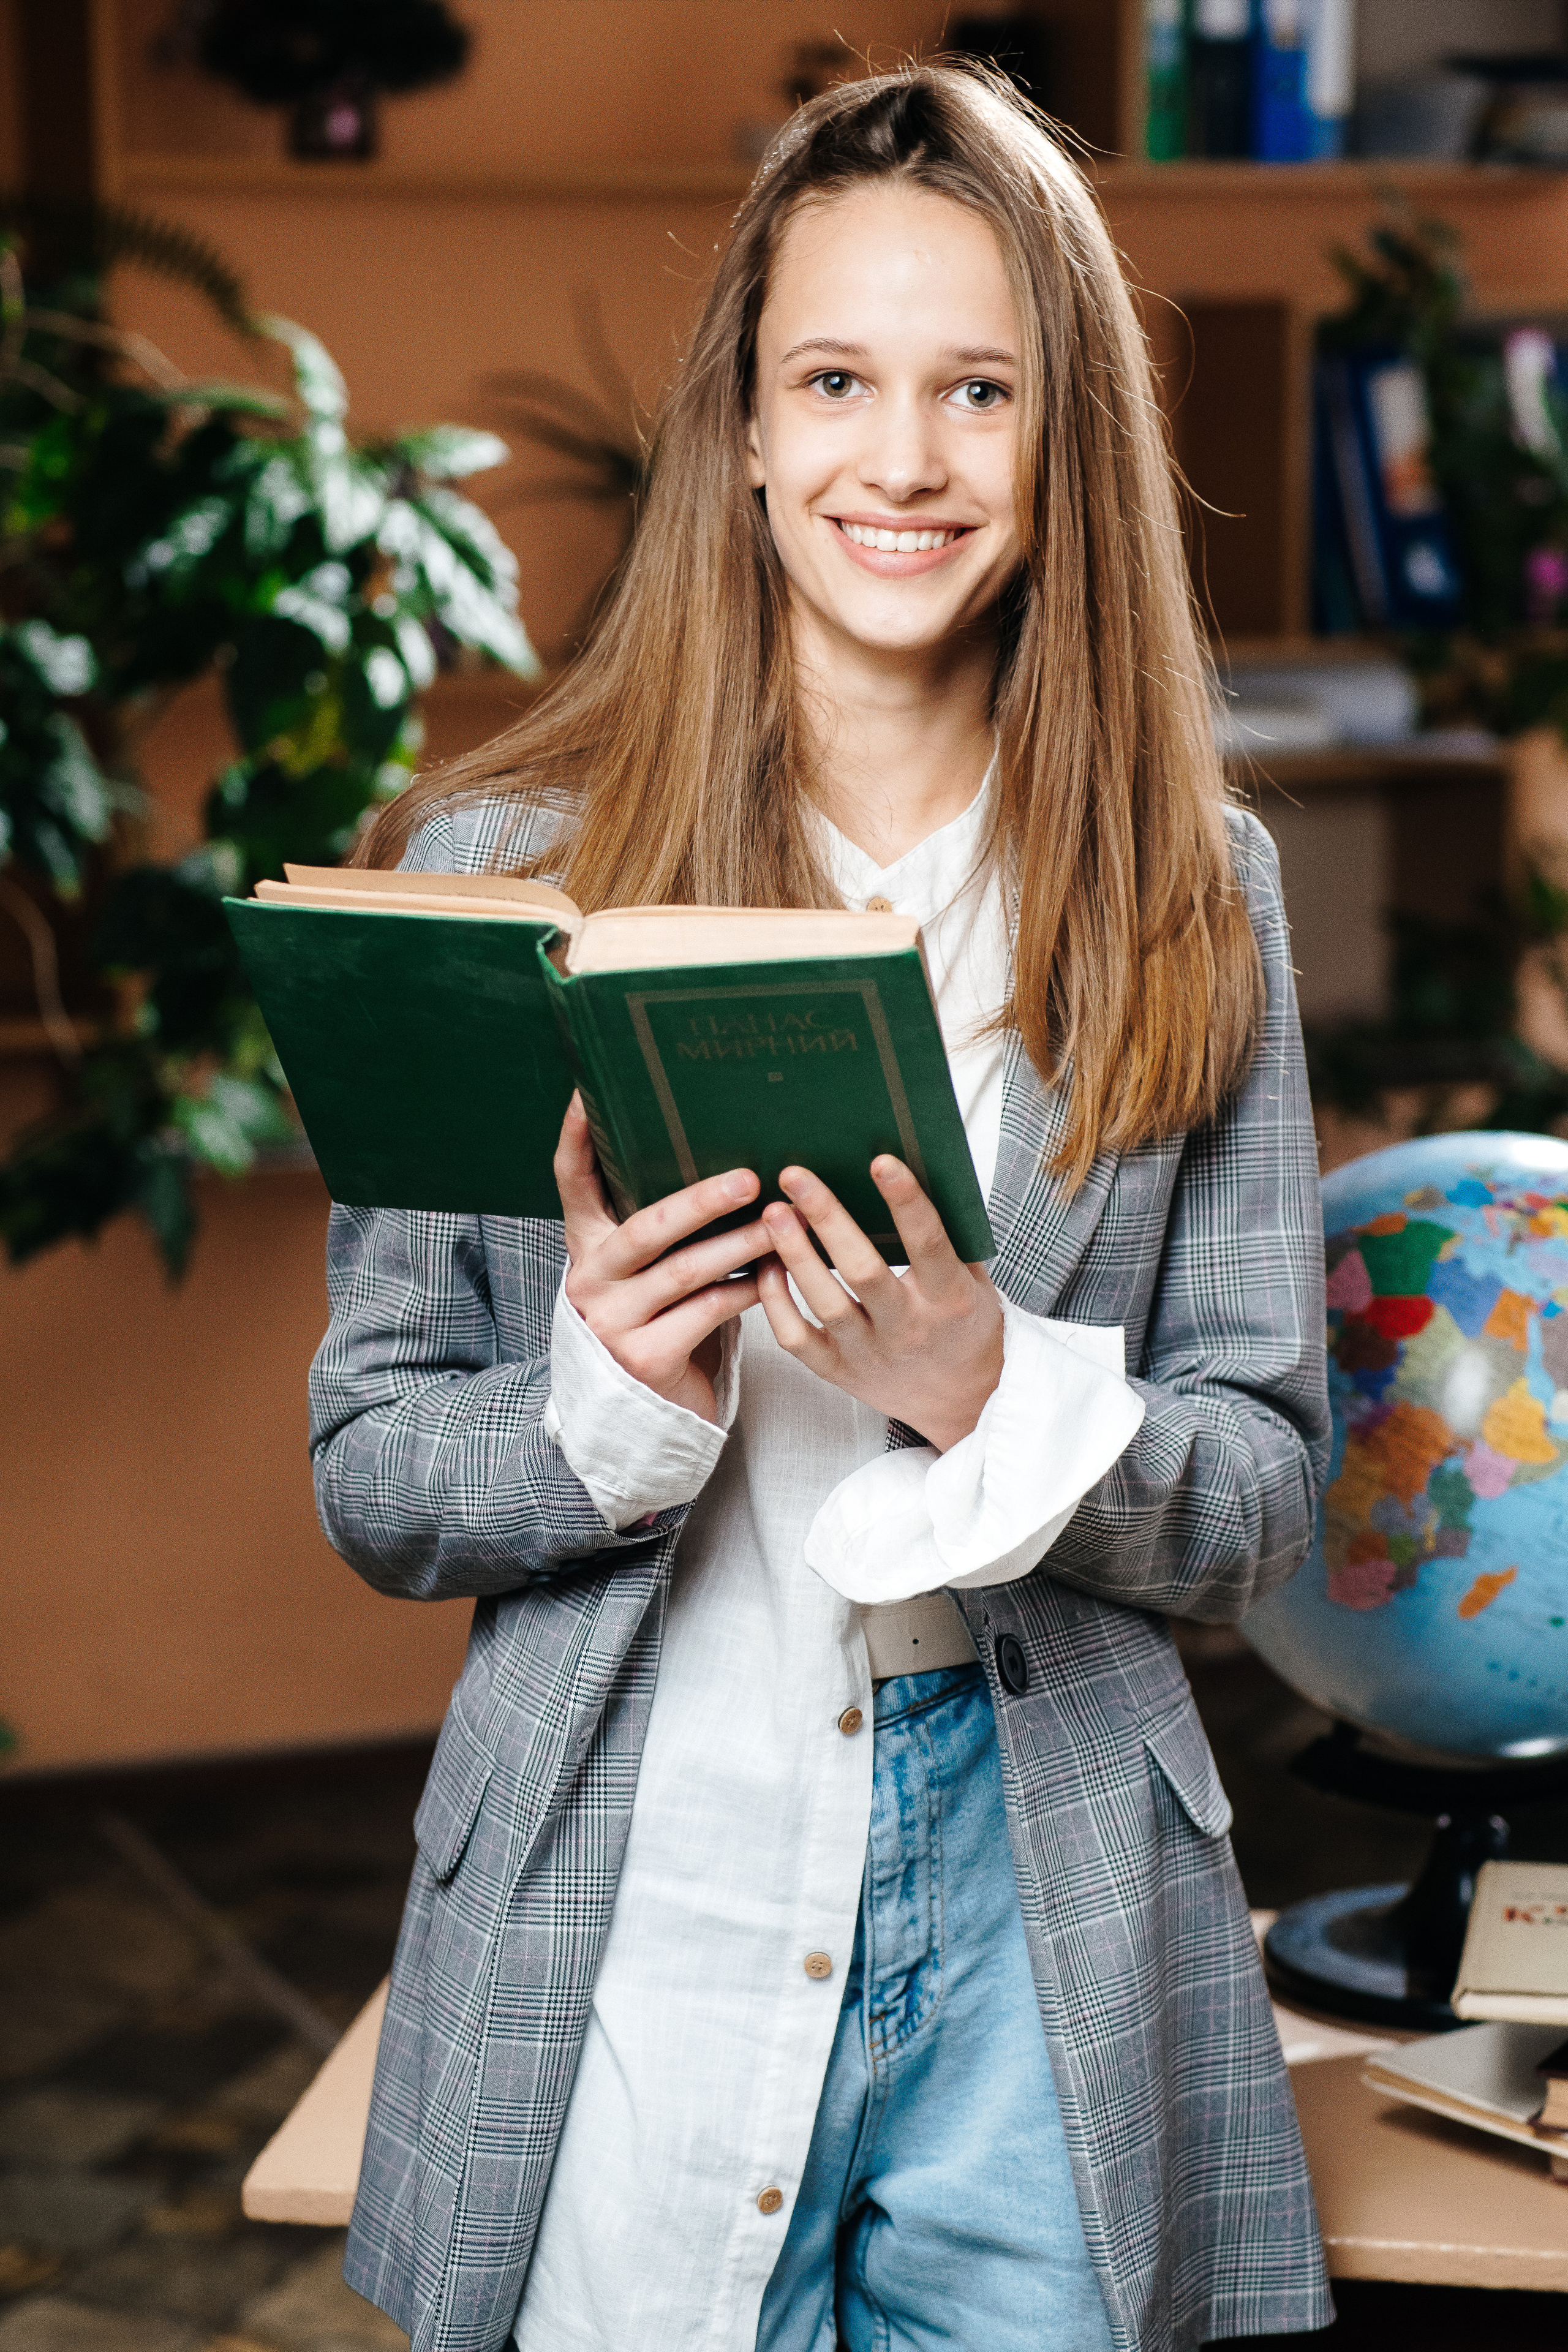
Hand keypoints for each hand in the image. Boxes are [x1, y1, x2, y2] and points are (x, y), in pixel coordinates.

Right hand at [554, 1094, 767, 1425]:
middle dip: (699, 1200)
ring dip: (741, 1243)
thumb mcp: (646, 1274)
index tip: (589, 1095)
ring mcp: (614, 1323)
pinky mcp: (647, 1359)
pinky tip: (774, 1273)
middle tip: (748, 1178)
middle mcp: (591, 1283)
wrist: (642, 1417)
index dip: (578, 1138)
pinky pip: (708, 1312)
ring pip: (686, 1271)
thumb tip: (720, 1159)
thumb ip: (659, 1230)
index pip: (571, 1183)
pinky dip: (747, 1289)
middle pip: (645, 1227)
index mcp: (587, 1249)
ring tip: (781, 1222)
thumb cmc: (659, 1323)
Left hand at [755, 1157, 1003, 1450]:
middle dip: (828, 1218)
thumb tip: (917, 1170)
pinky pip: (796, 1338)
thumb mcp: (974, 1281)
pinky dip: (776, 1301)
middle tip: (797, 1176)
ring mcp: (870, 1354)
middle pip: (863, 1270)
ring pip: (824, 1303)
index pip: (928, 1244)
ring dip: (794, 1254)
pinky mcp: (839, 1373)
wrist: (964, 1400)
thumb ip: (949, 1236)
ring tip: (773, 1212)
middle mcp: (909, 1328)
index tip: (881, 1161)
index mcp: (949, 1299)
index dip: (906, 1202)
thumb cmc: (964, 1325)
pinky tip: (767, 1265)